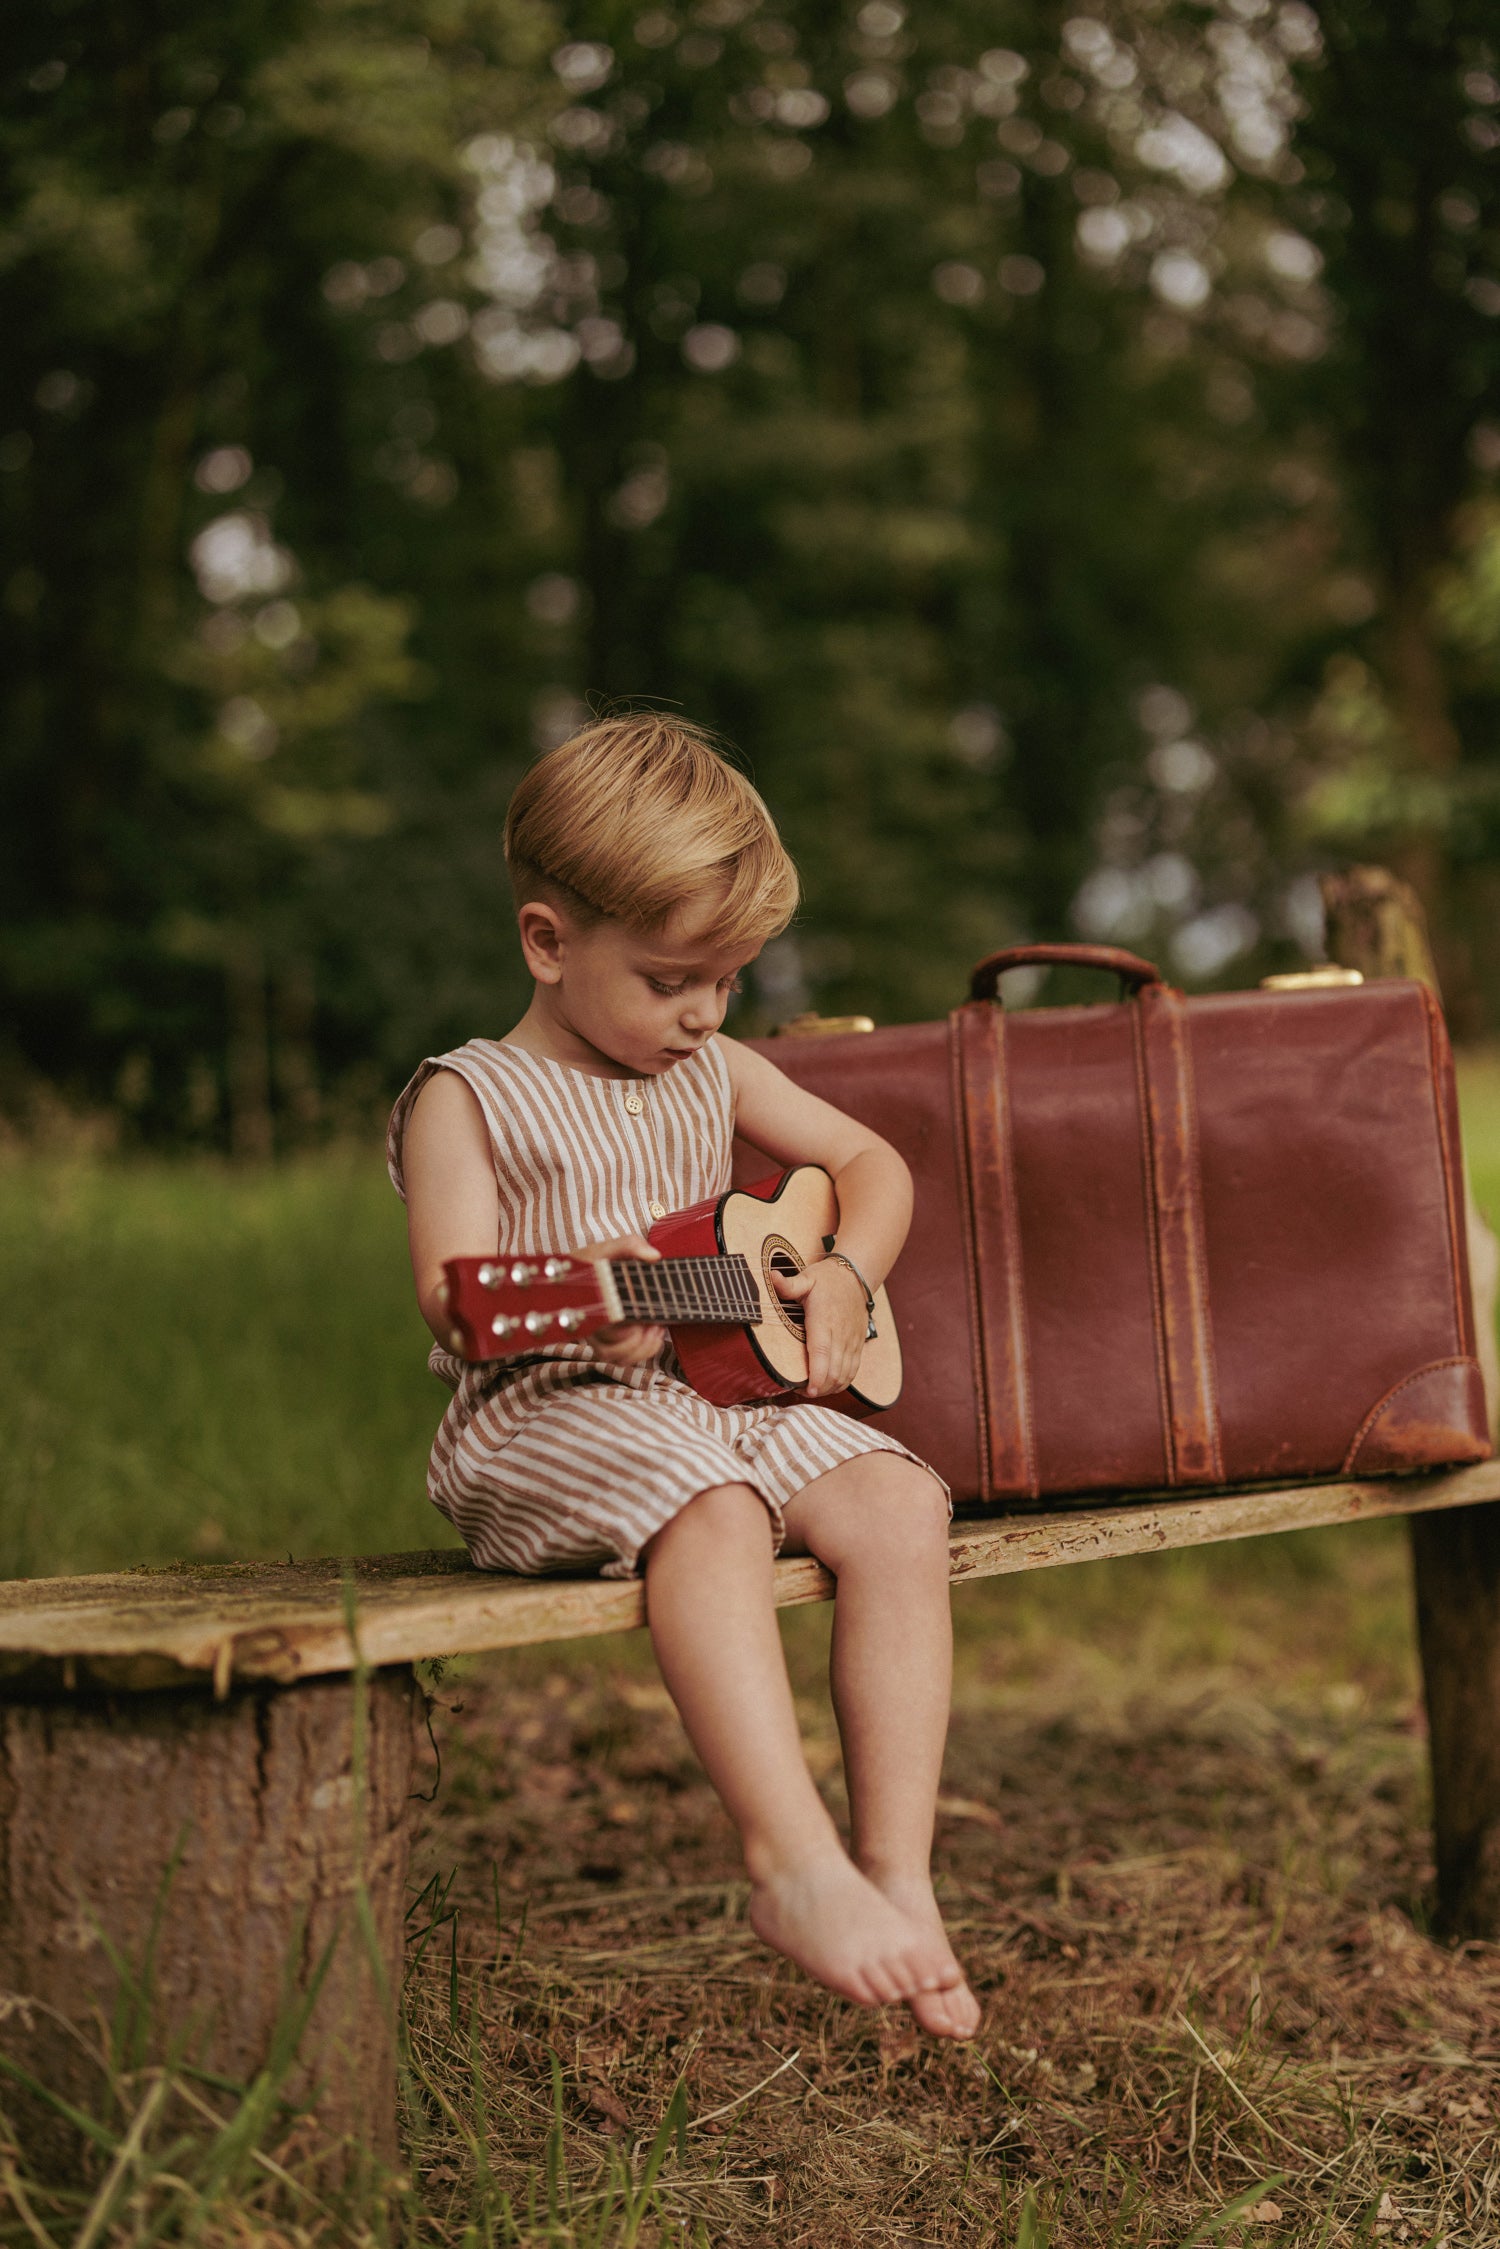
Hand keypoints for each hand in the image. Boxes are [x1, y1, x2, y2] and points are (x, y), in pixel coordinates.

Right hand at [572, 1232, 667, 1363]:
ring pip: (619, 1358)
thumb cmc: (597, 1259)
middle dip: (637, 1342)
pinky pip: (625, 1358)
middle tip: (652, 1324)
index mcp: (590, 1305)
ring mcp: (599, 1336)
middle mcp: (592, 1325)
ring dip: (642, 1348)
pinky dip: (644, 1351)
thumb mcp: (611, 1247)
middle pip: (610, 1351)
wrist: (587, 1267)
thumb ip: (631, 1245)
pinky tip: (654, 1333)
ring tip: (656, 1329)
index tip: (637, 1322)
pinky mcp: (609, 1341)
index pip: (602, 1331)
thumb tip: (654, 1257)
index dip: (623, 1333)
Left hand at [774, 1256, 867, 1397]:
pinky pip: (853, 1371)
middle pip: (834, 1371)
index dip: (817, 1375)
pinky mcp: (858, 1346)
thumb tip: (771, 1277)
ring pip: (844, 1375)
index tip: (809, 1390)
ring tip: (811, 1391)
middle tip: (799, 1391)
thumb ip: (789, 1284)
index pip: (822, 1352)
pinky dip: (841, 1383)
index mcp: (824, 1320)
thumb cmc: (827, 1280)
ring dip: (829, 1388)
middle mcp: (840, 1334)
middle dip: (819, 1388)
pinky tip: (828, 1386)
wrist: (856, 1277)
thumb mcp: (807, 1278)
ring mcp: (851, 1342)